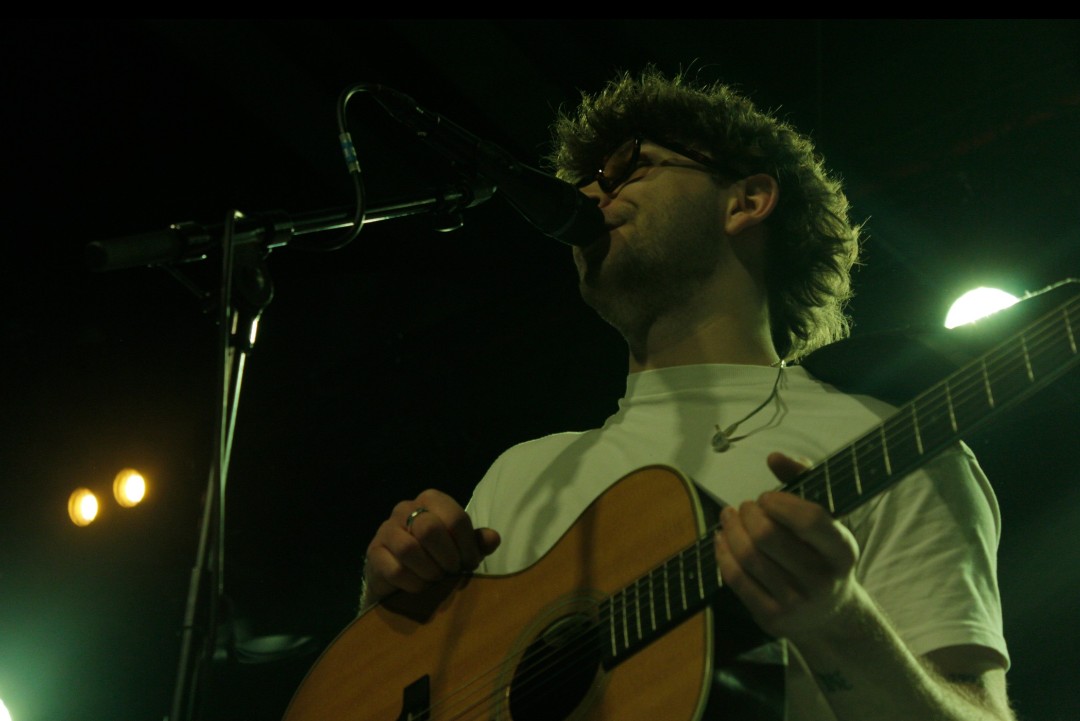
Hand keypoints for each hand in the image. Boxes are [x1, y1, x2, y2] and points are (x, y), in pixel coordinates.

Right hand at [362, 489, 500, 606]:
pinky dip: (413, 583)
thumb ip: (477, 542)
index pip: (455, 518)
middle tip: (452, 571)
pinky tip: (420, 585)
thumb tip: (493, 539)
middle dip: (446, 557)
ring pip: (409, 549)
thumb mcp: (461, 547)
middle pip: (429, 529)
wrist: (400, 574)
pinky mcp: (374, 552)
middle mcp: (405, 508)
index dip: (466, 545)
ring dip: (429, 570)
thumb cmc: (437, 555)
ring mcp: (386, 529)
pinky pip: (395, 569)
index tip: (470, 563)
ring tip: (436, 578)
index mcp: (431, 500)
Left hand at [714, 452, 861, 641]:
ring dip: (730, 529)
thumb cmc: (821, 552)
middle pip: (768, 537)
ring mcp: (796, 602)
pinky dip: (722, 552)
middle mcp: (822, 579)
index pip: (810, 520)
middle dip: (748, 514)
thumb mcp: (826, 518)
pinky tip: (721, 538)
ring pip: (747, 557)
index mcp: (842, 551)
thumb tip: (774, 457)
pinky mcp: (772, 617)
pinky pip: (736, 579)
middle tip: (746, 507)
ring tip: (729, 516)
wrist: (828, 614)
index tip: (766, 497)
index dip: (780, 502)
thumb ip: (803, 479)